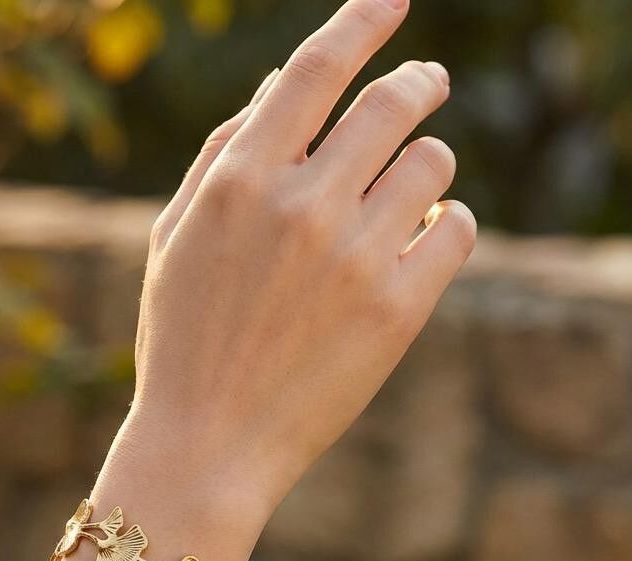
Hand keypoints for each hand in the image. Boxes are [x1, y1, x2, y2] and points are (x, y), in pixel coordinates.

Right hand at [123, 0, 475, 531]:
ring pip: (433, 163)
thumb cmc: (182, 342)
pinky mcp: (399, 309)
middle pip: (392, 103)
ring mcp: (355, 256)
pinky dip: (448, 222)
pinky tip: (425, 236)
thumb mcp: (175, 240)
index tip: (391, 0)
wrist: (207, 445)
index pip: (315, 68)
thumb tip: (277, 86)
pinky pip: (456, 229)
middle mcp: (301, 205)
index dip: (361, 21)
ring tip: (413, 185)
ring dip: (428, 162)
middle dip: (418, 82)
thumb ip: (220, 154)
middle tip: (428, 82)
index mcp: (238, 180)